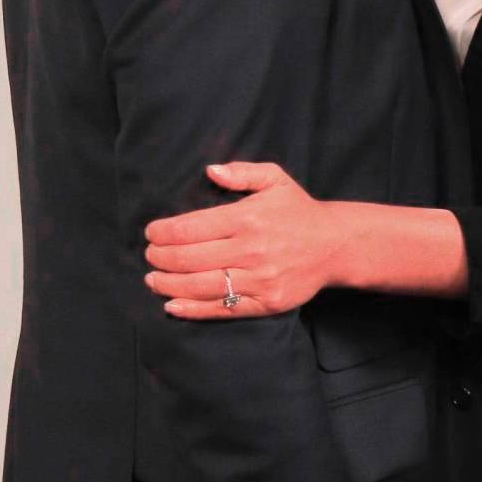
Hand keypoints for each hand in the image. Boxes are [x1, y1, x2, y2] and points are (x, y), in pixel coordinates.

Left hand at [144, 162, 341, 319]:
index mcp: (248, 217)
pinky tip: (172, 305)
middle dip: (161, 257)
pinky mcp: (264, 303)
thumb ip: (242, 172)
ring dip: (169, 285)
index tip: (151, 232)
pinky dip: (192, 310)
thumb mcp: (275, 179)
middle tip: (148, 255)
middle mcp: (250, 249)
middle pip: (190, 258)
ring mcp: (258, 279)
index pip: (192, 227)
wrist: (334, 245)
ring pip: (201, 286)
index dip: (164, 231)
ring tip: (152, 280)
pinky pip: (222, 309)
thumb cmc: (298, 210)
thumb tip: (210, 171)